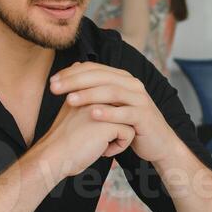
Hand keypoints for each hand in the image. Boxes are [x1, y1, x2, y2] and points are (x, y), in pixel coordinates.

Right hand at [31, 96, 135, 182]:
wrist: (53, 158)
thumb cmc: (64, 141)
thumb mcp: (74, 113)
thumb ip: (87, 101)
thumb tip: (103, 97)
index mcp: (84, 90)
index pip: (111, 99)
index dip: (108, 118)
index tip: (94, 130)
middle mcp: (94, 95)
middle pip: (121, 109)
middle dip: (115, 125)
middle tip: (97, 138)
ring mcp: (102, 108)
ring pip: (127, 120)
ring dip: (117, 136)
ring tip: (99, 144)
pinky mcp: (109, 124)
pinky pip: (128, 133)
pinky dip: (118, 146)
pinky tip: (102, 151)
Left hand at [49, 62, 182, 165]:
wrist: (158, 142)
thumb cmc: (130, 124)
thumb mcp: (113, 104)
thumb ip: (96, 89)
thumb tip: (73, 71)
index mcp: (122, 79)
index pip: (94, 69)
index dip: (72, 73)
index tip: (52, 82)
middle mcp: (132, 85)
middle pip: (100, 77)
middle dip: (75, 81)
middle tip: (54, 88)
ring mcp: (140, 99)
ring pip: (112, 92)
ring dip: (89, 95)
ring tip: (69, 100)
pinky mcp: (144, 116)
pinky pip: (125, 112)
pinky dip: (108, 113)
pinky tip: (92, 114)